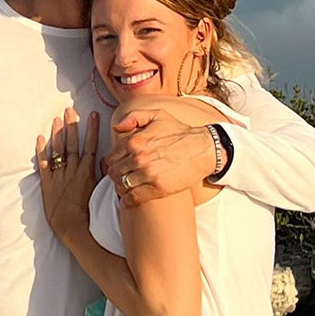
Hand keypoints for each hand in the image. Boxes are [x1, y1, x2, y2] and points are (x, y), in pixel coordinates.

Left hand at [36, 108, 98, 243]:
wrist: (72, 228)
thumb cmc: (90, 215)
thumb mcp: (102, 194)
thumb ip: (105, 177)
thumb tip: (111, 163)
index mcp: (87, 172)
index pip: (91, 145)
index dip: (91, 129)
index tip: (92, 114)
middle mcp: (73, 170)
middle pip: (72, 143)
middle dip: (72, 125)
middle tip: (70, 109)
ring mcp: (59, 176)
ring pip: (58, 150)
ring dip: (58, 133)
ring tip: (57, 118)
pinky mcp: (47, 184)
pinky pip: (43, 164)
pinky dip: (41, 151)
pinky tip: (40, 138)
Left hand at [106, 109, 220, 206]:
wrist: (203, 148)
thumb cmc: (180, 132)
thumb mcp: (157, 115)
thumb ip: (134, 117)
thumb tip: (116, 128)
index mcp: (135, 141)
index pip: (111, 158)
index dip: (112, 164)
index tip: (117, 167)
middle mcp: (138, 157)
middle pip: (114, 173)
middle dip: (115, 176)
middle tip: (121, 178)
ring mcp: (148, 173)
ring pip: (121, 186)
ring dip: (121, 188)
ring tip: (126, 188)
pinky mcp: (158, 187)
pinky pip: (133, 197)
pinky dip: (129, 200)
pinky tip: (131, 198)